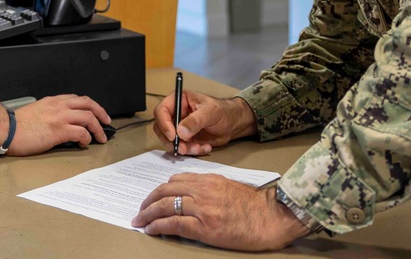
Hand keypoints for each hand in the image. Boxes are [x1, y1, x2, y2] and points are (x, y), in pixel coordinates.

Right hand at [7, 95, 111, 154]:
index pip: (78, 99)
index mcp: (53, 101)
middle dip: (101, 113)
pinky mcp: (59, 130)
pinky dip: (86, 138)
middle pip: (88, 104)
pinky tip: (84, 143)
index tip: (96, 113)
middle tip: (107, 122)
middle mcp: (59, 106)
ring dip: (98, 128)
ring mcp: (60, 117)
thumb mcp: (37, 111)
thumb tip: (61, 123)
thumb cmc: (17, 125)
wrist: (6, 129)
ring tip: (101, 137)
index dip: (90, 106)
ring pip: (88, 117)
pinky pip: (81, 132)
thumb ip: (50, 113)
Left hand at [132, 174, 308, 250]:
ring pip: (165, 206)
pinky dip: (157, 226)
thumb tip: (191, 194)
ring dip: (148, 214)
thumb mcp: (228, 187)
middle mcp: (201, 190)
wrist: (271, 216)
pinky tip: (150, 229)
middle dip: (148, 201)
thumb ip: (208, 187)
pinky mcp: (204, 226)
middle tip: (140, 210)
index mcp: (207, 180)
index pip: (175, 180)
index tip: (153, 198)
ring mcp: (202, 208)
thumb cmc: (254, 205)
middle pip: (165, 191)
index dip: (160, 190)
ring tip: (140, 221)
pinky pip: (173, 224)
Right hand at [153, 91, 255, 155]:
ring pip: (170, 141)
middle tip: (183, 148)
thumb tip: (180, 132)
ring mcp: (180, 127)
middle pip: (161, 128)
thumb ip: (195, 121)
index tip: (172, 136)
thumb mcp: (210, 112)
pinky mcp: (185, 139)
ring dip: (183, 148)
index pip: (161, 111)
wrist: (234, 124)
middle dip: (171, 141)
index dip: (164, 124)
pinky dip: (191, 151)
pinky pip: (182, 148)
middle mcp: (176, 113)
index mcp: (179, 100)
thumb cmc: (223, 111)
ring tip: (198, 148)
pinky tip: (205, 147)